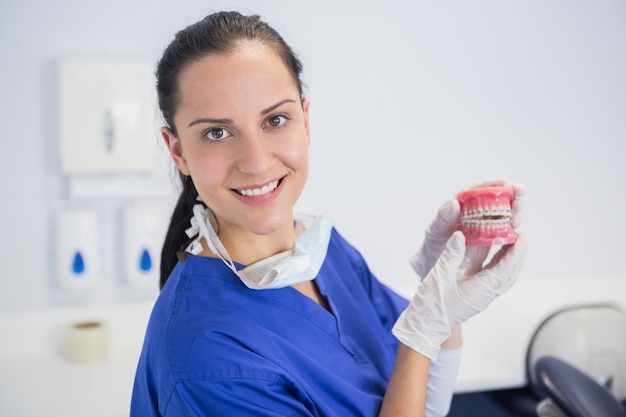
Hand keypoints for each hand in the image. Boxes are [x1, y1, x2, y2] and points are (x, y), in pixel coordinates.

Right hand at [394, 231, 528, 359]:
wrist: (424, 327)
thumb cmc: (431, 308)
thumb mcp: (439, 277)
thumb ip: (451, 255)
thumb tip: (460, 236)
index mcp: (480, 291)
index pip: (504, 269)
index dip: (515, 252)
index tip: (523, 238)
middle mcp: (484, 295)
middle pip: (508, 273)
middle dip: (516, 254)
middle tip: (520, 236)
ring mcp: (480, 296)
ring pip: (500, 275)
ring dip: (506, 259)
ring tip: (508, 242)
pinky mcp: (473, 295)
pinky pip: (490, 277)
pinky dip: (494, 264)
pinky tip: (491, 255)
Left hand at [410, 177, 523, 278]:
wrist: (435, 265)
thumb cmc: (433, 244)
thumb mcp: (435, 230)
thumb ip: (442, 217)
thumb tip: (454, 203)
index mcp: (463, 205)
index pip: (480, 189)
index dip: (494, 184)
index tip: (506, 183)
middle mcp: (476, 213)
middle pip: (497, 200)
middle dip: (512, 195)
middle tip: (520, 196)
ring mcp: (485, 226)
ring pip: (504, 215)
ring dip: (515, 213)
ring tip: (517, 218)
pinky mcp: (491, 241)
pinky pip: (505, 233)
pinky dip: (513, 232)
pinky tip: (518, 234)